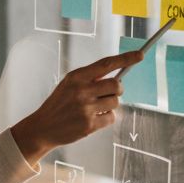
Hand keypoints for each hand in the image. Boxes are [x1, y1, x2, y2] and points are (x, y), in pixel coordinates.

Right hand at [9, 48, 142, 163]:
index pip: (106, 64)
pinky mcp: (89, 125)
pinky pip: (111, 118)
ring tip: (95, 108)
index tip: (140, 55)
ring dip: (110, 105)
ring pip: (115, 102)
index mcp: (77, 77)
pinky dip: (106, 118)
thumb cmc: (59, 103)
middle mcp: (82, 91)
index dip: (126, 58)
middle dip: (117, 90)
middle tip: (109, 93)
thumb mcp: (69, 84)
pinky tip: (93, 118)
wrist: (43, 127)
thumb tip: (116, 77)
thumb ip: (90, 79)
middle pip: (117, 86)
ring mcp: (86, 109)